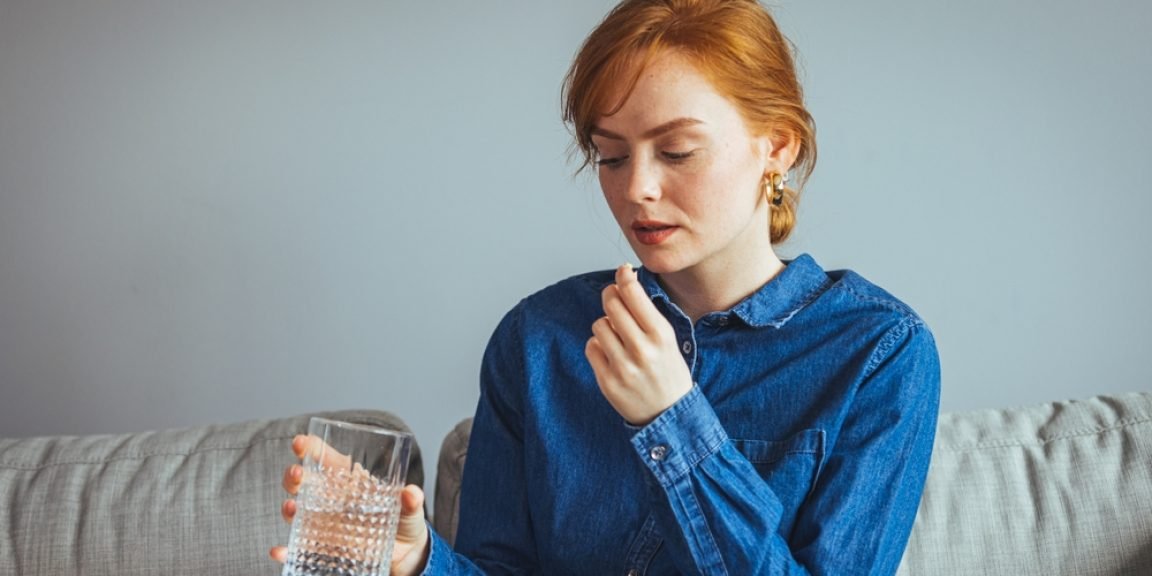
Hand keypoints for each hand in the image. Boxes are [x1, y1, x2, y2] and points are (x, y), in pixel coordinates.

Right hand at [269, 435, 430, 575]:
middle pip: (304, 482)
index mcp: (350, 481)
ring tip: (292, 508)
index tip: (301, 442)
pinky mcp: (325, 547)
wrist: (405, 554)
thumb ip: (411, 500)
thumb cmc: (404, 521)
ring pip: (297, 511)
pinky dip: (287, 550)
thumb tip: (411, 493)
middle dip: (294, 476)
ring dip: (289, 508)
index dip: (311, 448)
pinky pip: (300, 548)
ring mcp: (325, 523)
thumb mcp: (410, 509)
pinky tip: (280, 551)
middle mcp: (332, 499)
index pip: (326, 458)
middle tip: (297, 474)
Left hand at [585, 264, 693, 425]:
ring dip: (605, 326)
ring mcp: (623, 367)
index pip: (633, 293)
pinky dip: (598, 347)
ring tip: (618, 337)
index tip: (622, 271)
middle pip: (610, 304)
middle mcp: (642, 349)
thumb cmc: (669, 372)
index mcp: (661, 335)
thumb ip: (646, 314)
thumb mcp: (668, 340)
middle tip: (614, 300)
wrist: (669, 414)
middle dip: (610, 296)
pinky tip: (612, 355)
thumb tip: (623, 283)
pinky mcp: (608, 381)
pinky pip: (591, 347)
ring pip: (599, 325)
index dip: (624, 276)